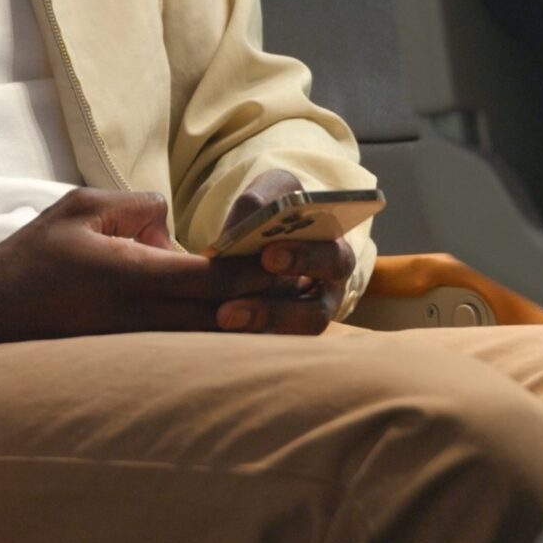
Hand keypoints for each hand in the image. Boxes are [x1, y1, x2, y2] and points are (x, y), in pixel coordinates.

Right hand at [0, 187, 303, 355]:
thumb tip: (174, 222)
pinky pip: (190, 354)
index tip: (291, 259)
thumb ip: (135, 207)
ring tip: (306, 316)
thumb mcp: (81, 208)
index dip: (254, 271)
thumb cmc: (33, 256)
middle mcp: (142, 317)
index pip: (209, 276)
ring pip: (213, 343)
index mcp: (132, 276)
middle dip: (275, 305)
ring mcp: (138, 344)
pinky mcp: (132, 358)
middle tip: (321, 293)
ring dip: (260, 331)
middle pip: (224, 316)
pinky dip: (227, 346)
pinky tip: (258, 339)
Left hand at [210, 170, 355, 336]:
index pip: (333, 260)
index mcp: (333, 254)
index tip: (268, 255)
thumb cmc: (272, 208)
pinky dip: (237, 340)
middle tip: (230, 307)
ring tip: (220, 319)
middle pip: (313, 314)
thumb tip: (245, 225)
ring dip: (253, 332)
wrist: (257, 232)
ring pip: (287, 340)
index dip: (305, 259)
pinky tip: (208, 329)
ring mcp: (301, 323)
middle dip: (272, 311)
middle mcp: (325, 296)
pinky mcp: (274, 337)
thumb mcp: (270, 193)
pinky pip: (262, 349)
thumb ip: (260, 202)